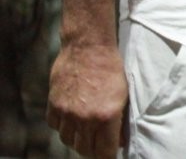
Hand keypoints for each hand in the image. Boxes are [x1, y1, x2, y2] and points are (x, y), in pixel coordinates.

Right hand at [47, 42, 127, 158]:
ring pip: (68, 139)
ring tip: (85, 132)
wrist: (88, 46)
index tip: (109, 153)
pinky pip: (55, 126)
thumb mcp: (123, 94)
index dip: (107, 155)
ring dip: (77, 139)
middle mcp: (84, 118)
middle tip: (98, 144)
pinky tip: (71, 119)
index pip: (103, 151)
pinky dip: (63, 126)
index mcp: (106, 116)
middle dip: (92, 149)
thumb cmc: (111, 67)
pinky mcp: (53, 104)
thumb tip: (117, 140)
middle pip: (84, 149)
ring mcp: (66, 112)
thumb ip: (119, 120)